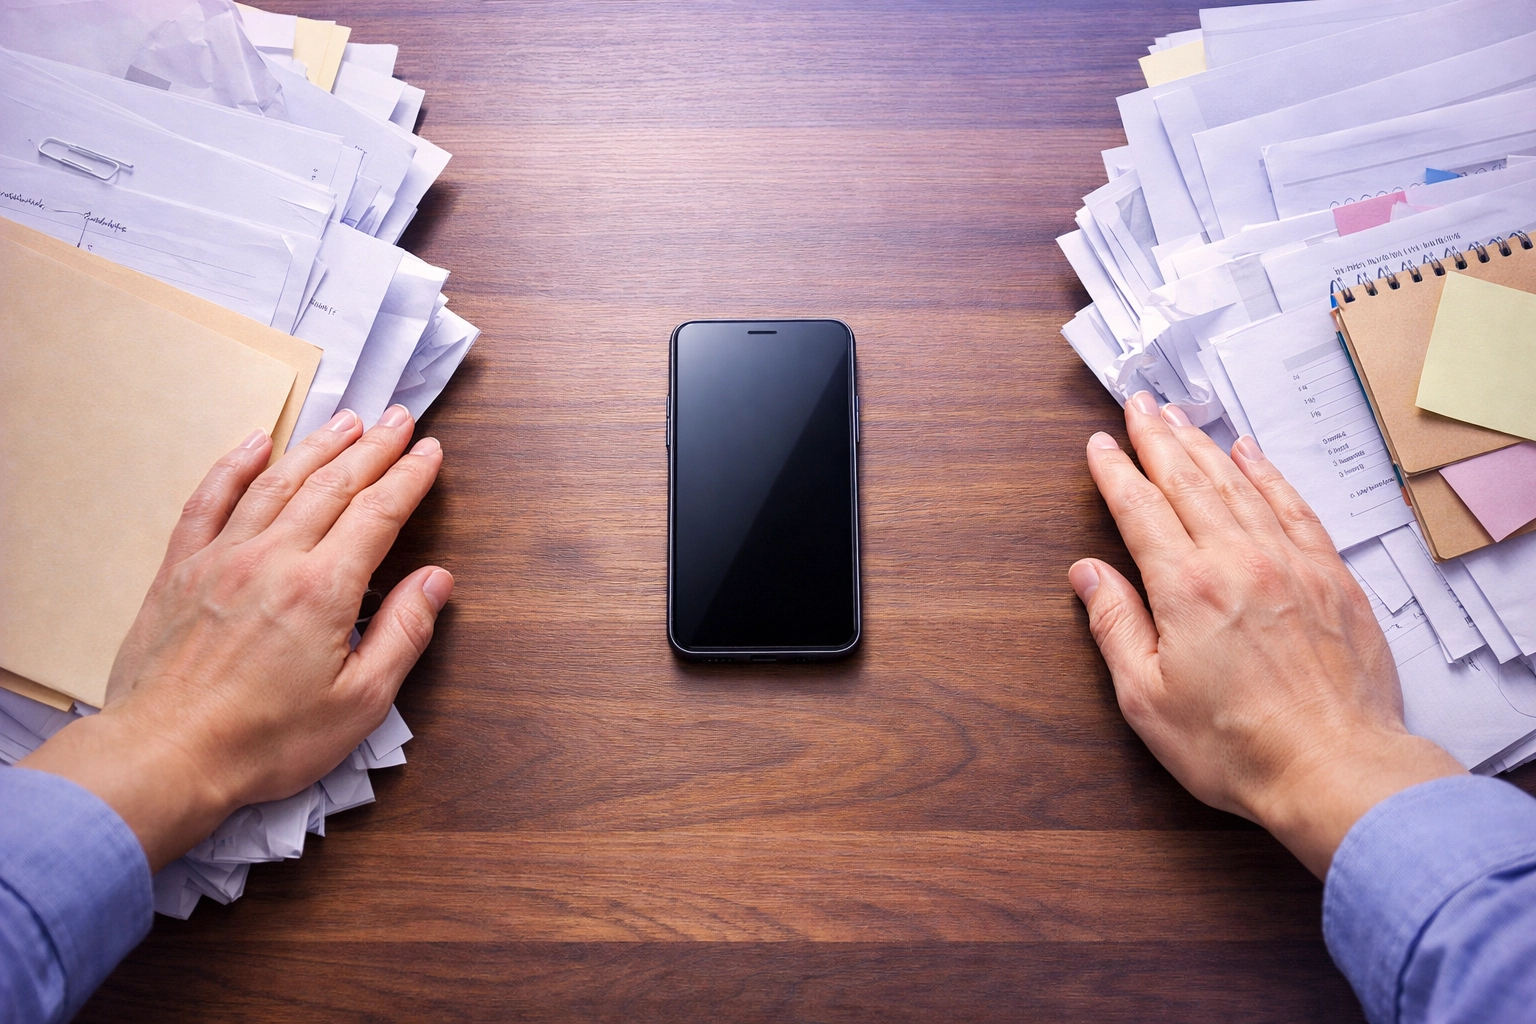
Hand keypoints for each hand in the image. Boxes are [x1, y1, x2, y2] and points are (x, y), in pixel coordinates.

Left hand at [21, 406, 452, 871]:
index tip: (430, 452)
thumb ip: (403, 633)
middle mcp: (273, 558)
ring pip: (278, 481)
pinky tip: (254, 443)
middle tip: (398, 418)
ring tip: (347, 419)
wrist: (164, 757)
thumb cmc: (265, 741)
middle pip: (333, 484)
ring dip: (317, 445)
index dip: (410, 478)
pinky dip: (234, 465)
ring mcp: (221, 558)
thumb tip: (436, 580)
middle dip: (373, 447)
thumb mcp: (360, 703)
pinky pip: (209, 499)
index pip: (378, 513)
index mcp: (323, 589)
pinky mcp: (180, 569)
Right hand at [1071, 391, 1461, 877]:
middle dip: (1158, 439)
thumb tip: (1089, 575)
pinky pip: (1294, 507)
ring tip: (1181, 418)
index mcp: (1187, 589)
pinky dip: (1268, 475)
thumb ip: (1116, 627)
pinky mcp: (1332, 577)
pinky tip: (1251, 455)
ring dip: (1205, 447)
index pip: (1141, 510)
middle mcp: (1240, 561)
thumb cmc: (1239, 747)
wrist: (1337, 770)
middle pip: (1189, 482)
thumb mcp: (1148, 699)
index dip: (1115, 473)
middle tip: (1138, 405)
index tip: (1099, 446)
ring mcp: (1292, 563)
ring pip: (1239, 486)